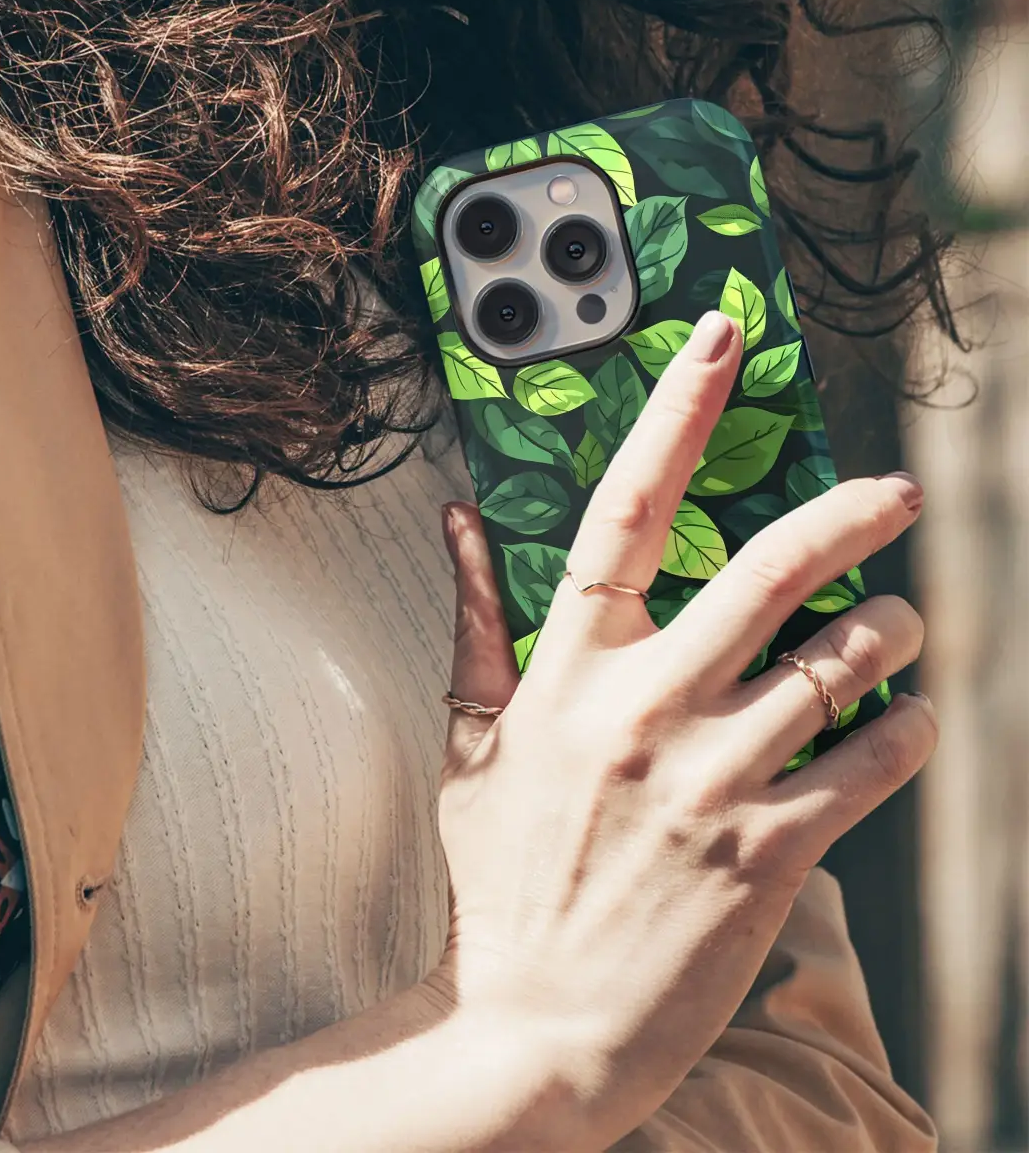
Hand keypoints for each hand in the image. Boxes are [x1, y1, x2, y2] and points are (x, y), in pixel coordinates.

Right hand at [435, 310, 935, 1147]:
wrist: (534, 1025)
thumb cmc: (502, 879)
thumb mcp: (471, 744)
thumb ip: (474, 623)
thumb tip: (456, 521)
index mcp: (567, 673)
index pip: (623, 511)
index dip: (676, 413)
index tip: (721, 339)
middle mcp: (644, 709)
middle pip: (772, 570)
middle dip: (852, 513)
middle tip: (896, 492)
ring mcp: (711, 779)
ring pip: (843, 662)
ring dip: (893, 634)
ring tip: (901, 630)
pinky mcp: (770, 851)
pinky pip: (873, 760)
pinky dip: (908, 729)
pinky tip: (905, 722)